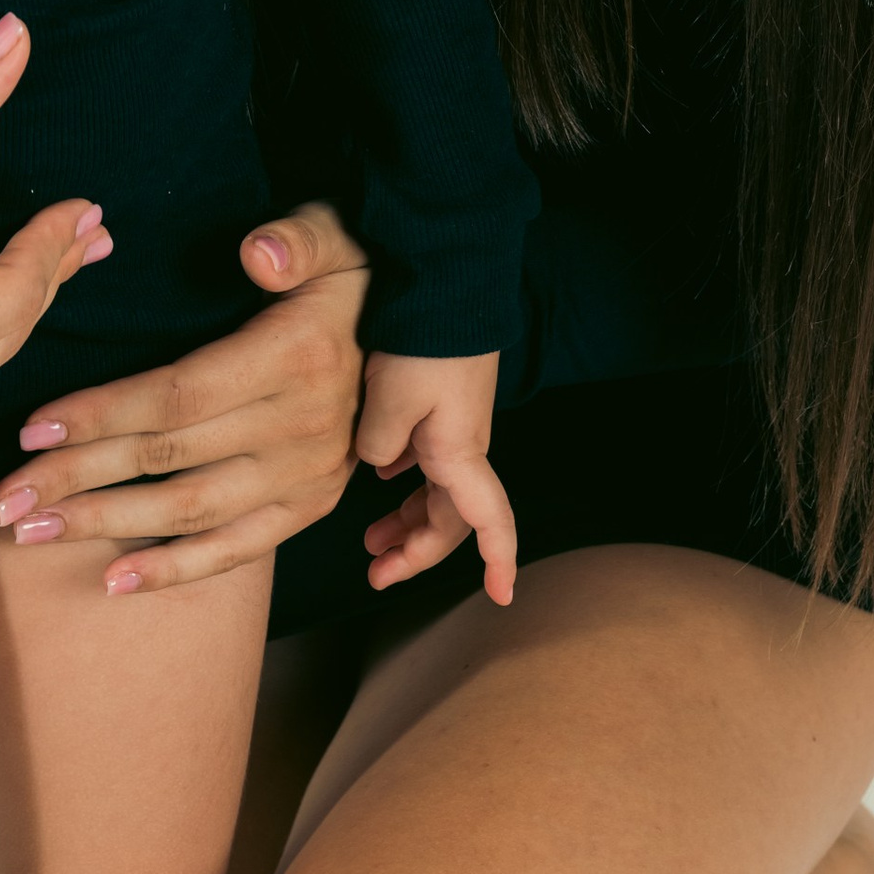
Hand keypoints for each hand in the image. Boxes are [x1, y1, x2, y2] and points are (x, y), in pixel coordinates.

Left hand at [0, 203, 371, 597]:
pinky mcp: (311, 509)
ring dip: (104, 524)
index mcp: (295, 357)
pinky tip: (114, 579)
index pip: (176, 395)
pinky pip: (236, 551)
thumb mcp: (335, 238)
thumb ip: (297, 239)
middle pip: (167, 458)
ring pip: (188, 510)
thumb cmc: (347, 279)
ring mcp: (308, 476)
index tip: (32, 427)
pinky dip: (174, 569)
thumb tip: (256, 253)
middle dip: (76, 477)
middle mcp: (302, 425)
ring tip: (33, 532)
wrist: (416, 337)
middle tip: (6, 497)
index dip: (100, 413)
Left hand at [357, 348, 515, 606]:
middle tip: (376, 574)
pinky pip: (427, 460)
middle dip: (418, 552)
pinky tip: (379, 478)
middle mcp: (463, 443)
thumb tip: (376, 463)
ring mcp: (453, 422)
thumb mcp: (388, 398)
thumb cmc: (420, 340)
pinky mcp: (439, 402)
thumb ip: (375, 445)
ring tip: (371, 540)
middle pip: (451, 516)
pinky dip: (405, 483)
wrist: (444, 277)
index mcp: (458, 450)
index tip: (503, 596)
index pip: (488, 519)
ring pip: (438, 490)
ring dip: (409, 520)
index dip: (498, 558)